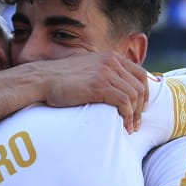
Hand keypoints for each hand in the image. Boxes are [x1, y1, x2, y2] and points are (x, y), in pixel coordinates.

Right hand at [32, 51, 148, 131]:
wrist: (41, 80)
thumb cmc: (60, 79)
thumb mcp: (86, 69)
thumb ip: (101, 73)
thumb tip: (113, 87)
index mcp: (110, 57)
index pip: (140, 74)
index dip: (144, 93)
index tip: (141, 108)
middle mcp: (111, 62)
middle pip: (139, 86)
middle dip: (140, 107)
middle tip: (136, 123)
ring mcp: (106, 72)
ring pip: (133, 95)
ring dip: (134, 115)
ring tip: (130, 128)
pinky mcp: (99, 85)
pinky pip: (124, 102)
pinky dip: (127, 116)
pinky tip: (123, 126)